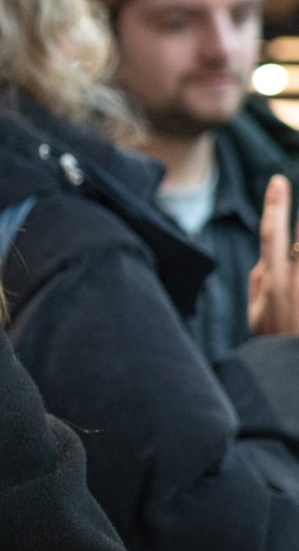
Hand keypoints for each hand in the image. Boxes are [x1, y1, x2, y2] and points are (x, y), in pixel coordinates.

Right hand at [249, 174, 298, 335]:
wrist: (293, 369)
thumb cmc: (274, 342)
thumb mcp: (256, 312)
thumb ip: (261, 279)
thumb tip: (268, 256)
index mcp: (274, 281)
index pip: (272, 233)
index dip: (275, 205)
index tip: (279, 181)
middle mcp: (298, 279)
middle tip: (296, 185)